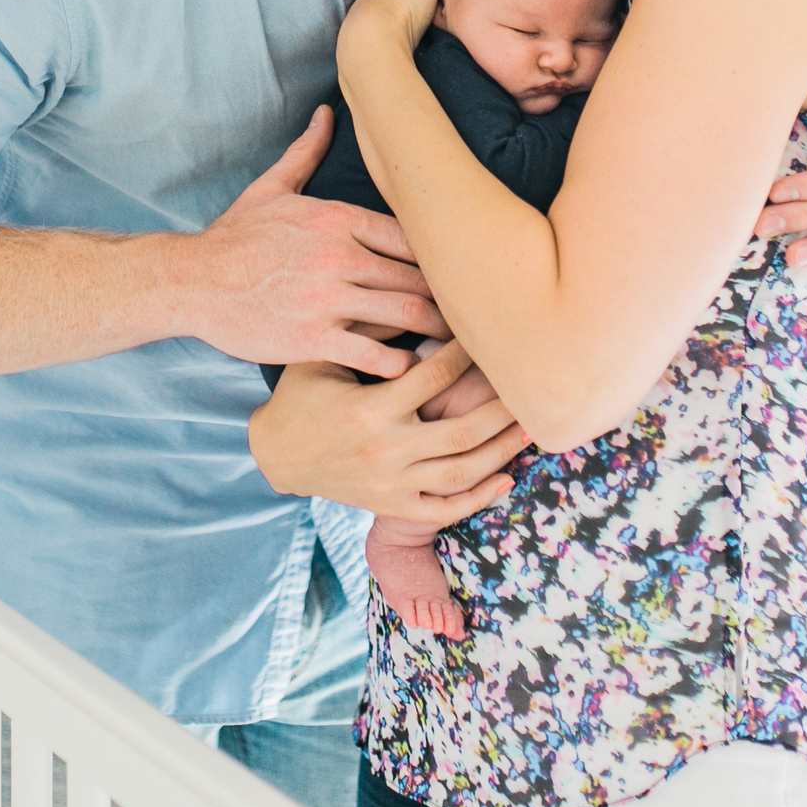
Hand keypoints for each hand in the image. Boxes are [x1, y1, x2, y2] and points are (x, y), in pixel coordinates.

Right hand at [181, 105, 452, 376]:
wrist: (190, 282)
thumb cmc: (233, 237)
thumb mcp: (271, 188)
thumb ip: (306, 152)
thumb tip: (327, 113)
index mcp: (335, 219)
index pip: (410, 234)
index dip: (438, 255)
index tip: (453, 269)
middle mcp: (338, 256)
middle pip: (416, 276)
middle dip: (447, 295)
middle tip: (469, 310)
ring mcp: (326, 299)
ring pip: (404, 314)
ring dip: (434, 331)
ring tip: (452, 342)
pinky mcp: (312, 339)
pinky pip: (372, 354)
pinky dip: (397, 363)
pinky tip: (407, 369)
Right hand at [248, 340, 526, 523]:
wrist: (275, 455)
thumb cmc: (301, 397)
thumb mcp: (321, 358)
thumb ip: (366, 334)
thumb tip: (409, 297)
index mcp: (369, 409)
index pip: (434, 377)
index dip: (467, 353)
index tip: (489, 337)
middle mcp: (384, 450)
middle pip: (461, 432)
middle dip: (502, 411)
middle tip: (531, 389)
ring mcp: (390, 484)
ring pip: (460, 473)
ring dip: (501, 452)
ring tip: (531, 429)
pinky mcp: (390, 506)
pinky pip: (441, 509)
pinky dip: (477, 498)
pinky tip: (506, 480)